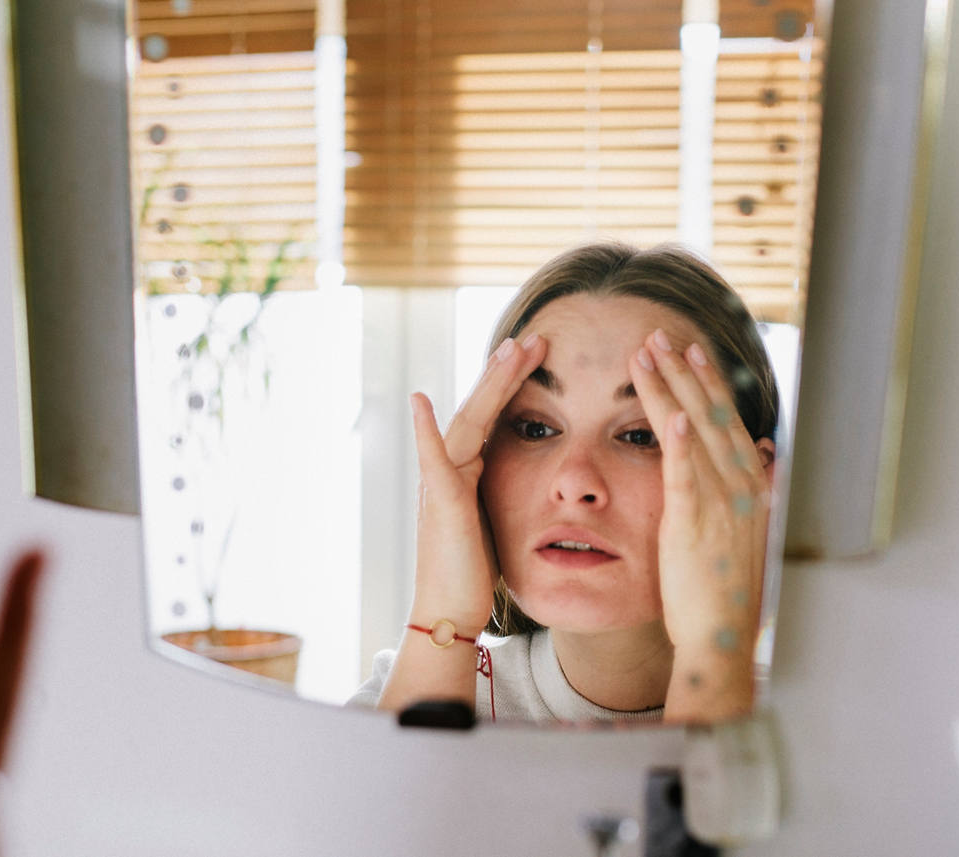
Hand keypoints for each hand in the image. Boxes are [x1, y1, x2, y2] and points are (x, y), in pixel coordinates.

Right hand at [408, 333, 546, 633]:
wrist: (449, 611)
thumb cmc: (474, 572)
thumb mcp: (497, 519)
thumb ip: (503, 489)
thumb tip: (523, 471)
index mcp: (468, 470)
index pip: (495, 416)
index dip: (514, 384)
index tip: (539, 354)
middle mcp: (450, 469)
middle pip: (482, 408)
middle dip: (506, 372)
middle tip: (533, 337)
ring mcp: (441, 483)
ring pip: (466, 422)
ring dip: (487, 386)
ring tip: (510, 351)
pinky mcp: (440, 503)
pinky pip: (431, 461)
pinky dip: (424, 431)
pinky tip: (419, 402)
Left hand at [630, 330, 773, 718]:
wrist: (722, 638)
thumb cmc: (722, 590)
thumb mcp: (743, 529)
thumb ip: (751, 486)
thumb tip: (764, 451)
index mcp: (749, 485)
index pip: (726, 419)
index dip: (707, 381)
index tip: (689, 347)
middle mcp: (741, 486)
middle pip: (711, 414)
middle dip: (685, 371)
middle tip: (660, 334)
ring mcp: (721, 504)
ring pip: (695, 433)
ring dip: (672, 390)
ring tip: (649, 354)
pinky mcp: (696, 526)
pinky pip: (687, 478)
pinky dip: (681, 445)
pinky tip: (671, 416)